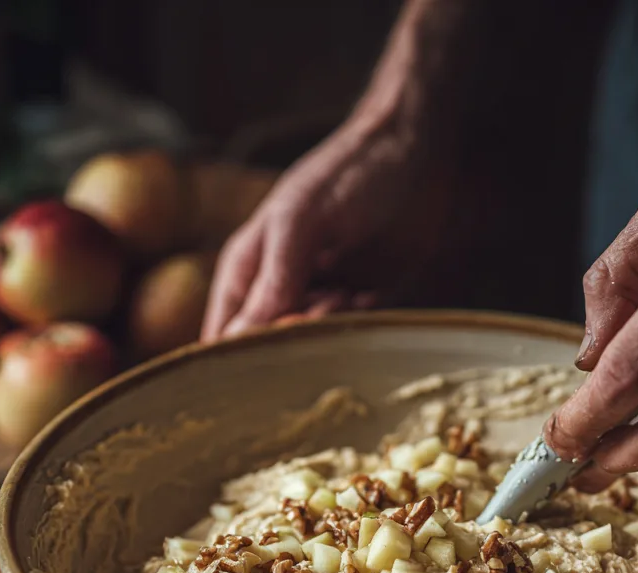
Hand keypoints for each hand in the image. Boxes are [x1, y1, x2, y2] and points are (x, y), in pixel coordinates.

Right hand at [202, 118, 447, 341]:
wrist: (415, 153)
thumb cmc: (345, 174)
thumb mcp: (299, 221)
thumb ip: (272, 281)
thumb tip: (238, 339)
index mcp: (247, 270)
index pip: (222, 335)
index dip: (239, 355)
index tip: (271, 345)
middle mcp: (279, 291)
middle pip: (271, 349)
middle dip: (296, 338)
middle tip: (326, 300)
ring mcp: (321, 299)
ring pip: (313, 347)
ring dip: (331, 328)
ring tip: (348, 290)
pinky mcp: (363, 305)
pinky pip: (352, 336)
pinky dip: (361, 324)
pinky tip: (370, 293)